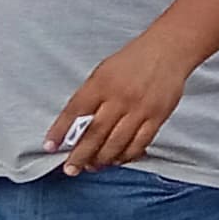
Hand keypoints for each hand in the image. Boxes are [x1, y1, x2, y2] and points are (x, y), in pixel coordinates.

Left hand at [43, 30, 193, 172]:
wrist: (168, 50)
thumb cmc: (133, 60)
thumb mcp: (103, 71)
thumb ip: (90, 96)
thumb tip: (74, 125)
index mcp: (101, 83)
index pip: (75, 111)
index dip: (60, 131)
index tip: (50, 146)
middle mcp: (119, 97)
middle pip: (94, 133)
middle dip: (79, 155)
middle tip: (70, 168)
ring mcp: (139, 109)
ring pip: (116, 143)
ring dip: (102, 159)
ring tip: (92, 167)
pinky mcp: (157, 117)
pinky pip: (139, 143)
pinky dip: (126, 155)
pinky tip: (117, 160)